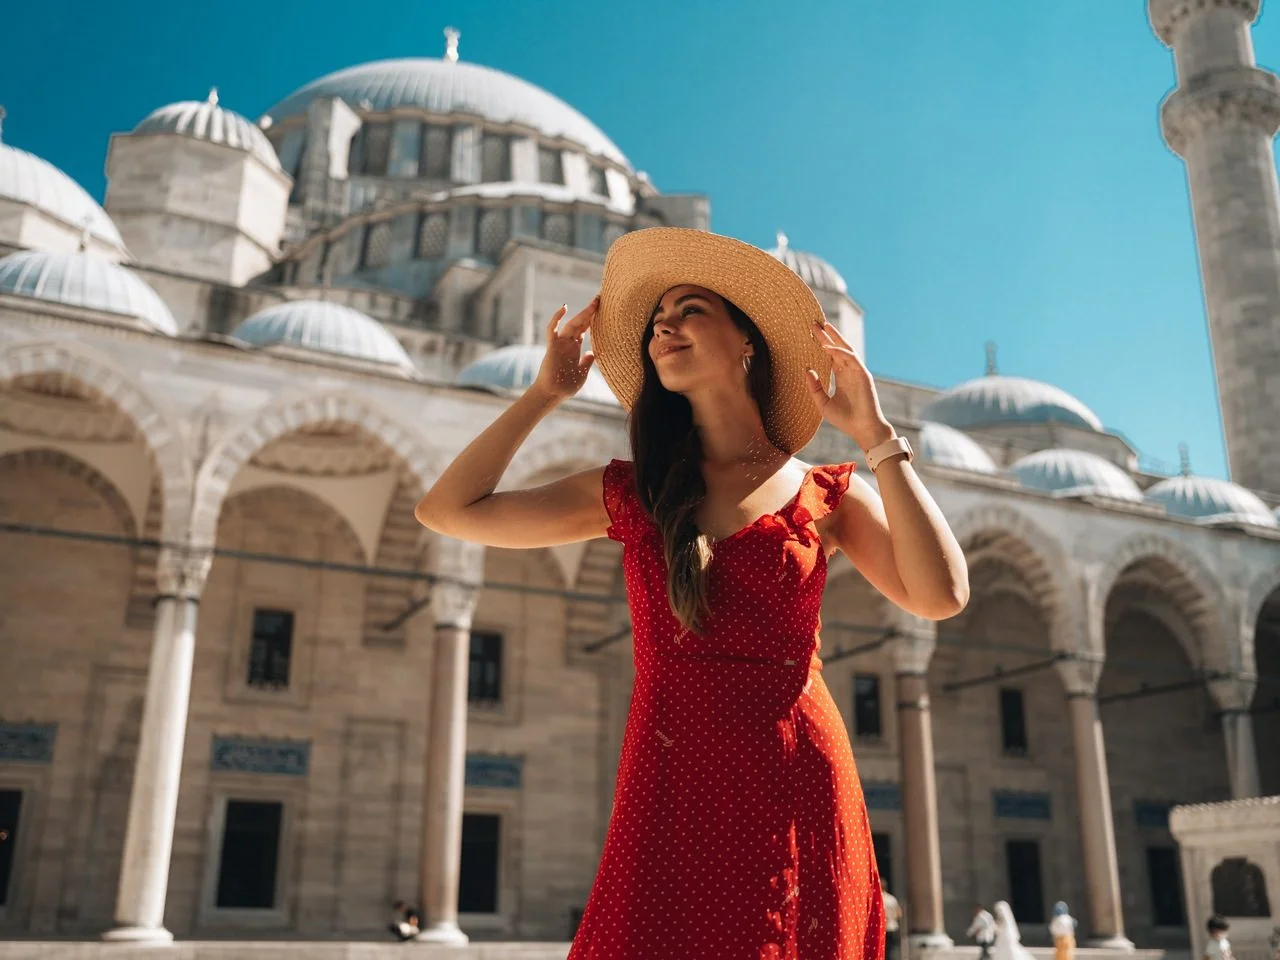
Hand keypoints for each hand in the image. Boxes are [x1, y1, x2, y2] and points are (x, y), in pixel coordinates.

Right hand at [533, 297, 597, 399]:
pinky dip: (556, 319)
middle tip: (599, 299)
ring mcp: (559, 344)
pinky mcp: (552, 347)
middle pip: (580, 323)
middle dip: (589, 311)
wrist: (553, 394)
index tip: (602, 308)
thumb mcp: (581, 373)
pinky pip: (552, 330)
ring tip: (593, 304)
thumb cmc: (566, 386)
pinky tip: (563, 308)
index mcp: (574, 348)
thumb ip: (586, 362)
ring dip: (582, 314)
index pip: (584, 329)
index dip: (592, 318)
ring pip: (571, 324)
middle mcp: (567, 343)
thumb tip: (592, 353)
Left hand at [804, 322, 895, 451]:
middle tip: (814, 323)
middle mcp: (850, 372)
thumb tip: (806, 370)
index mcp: (842, 378)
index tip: (811, 335)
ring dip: (835, 338)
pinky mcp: (863, 375)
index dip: (822, 345)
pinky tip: (828, 347)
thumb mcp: (823, 403)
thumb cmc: (845, 419)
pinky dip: (839, 352)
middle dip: (827, 336)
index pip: (831, 357)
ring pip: (846, 350)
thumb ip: (814, 387)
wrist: (863, 429)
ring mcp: (857, 372)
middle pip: (837, 349)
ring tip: (824, 326)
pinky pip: (851, 359)